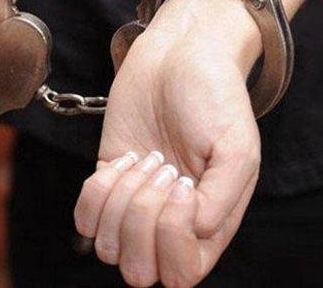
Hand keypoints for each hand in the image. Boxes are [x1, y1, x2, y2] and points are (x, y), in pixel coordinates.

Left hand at [74, 0, 261, 286]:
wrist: (179, 57)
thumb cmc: (214, 97)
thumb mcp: (238, 145)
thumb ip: (222, 198)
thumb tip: (195, 232)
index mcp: (210, 223)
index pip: (181, 274)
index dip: (172, 237)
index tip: (182, 182)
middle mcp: (170, 222)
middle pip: (139, 270)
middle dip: (141, 218)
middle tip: (161, 166)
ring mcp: (135, 204)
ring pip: (108, 247)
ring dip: (120, 200)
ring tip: (144, 159)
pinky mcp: (107, 179)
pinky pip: (84, 217)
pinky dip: (96, 192)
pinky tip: (120, 160)